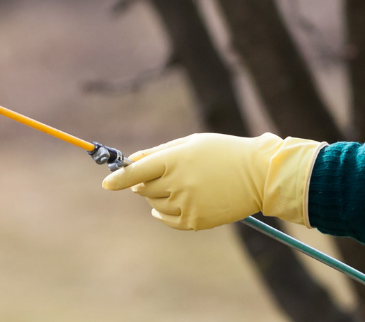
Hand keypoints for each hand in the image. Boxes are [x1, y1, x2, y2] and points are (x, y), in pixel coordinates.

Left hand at [101, 133, 322, 230]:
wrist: (258, 174)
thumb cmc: (223, 152)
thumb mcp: (191, 143)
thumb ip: (159, 153)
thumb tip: (131, 162)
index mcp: (174, 160)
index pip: (136, 172)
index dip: (118, 178)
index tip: (106, 183)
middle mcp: (178, 183)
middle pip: (143, 189)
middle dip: (144, 183)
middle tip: (162, 175)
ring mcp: (186, 204)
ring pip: (154, 204)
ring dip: (158, 196)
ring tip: (180, 185)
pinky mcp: (195, 221)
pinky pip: (167, 220)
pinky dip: (163, 214)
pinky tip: (170, 205)